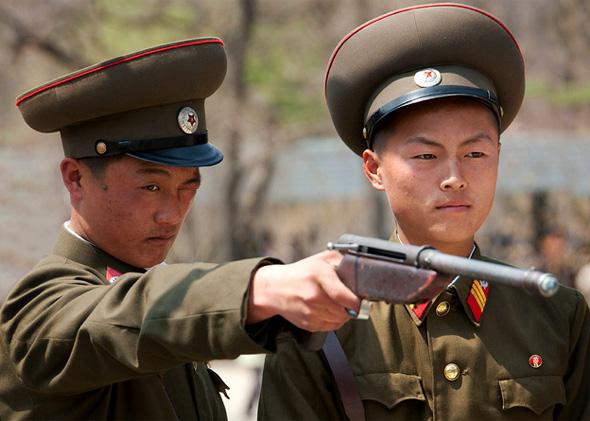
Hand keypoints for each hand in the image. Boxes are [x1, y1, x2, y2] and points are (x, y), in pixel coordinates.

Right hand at [246, 250, 360, 330]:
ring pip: (339, 320)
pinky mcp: (307, 324)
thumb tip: (362, 266)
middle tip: (351, 300)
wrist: (275, 288)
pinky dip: (334, 320)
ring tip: (338, 304)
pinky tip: (329, 310)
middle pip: (345, 311)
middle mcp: (313, 296)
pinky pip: (330, 327)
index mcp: (318, 276)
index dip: (358, 301)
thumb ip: (342, 259)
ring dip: (344, 314)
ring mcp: (309, 312)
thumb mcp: (321, 259)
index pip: (344, 296)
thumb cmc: (302, 273)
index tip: (362, 300)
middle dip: (352, 307)